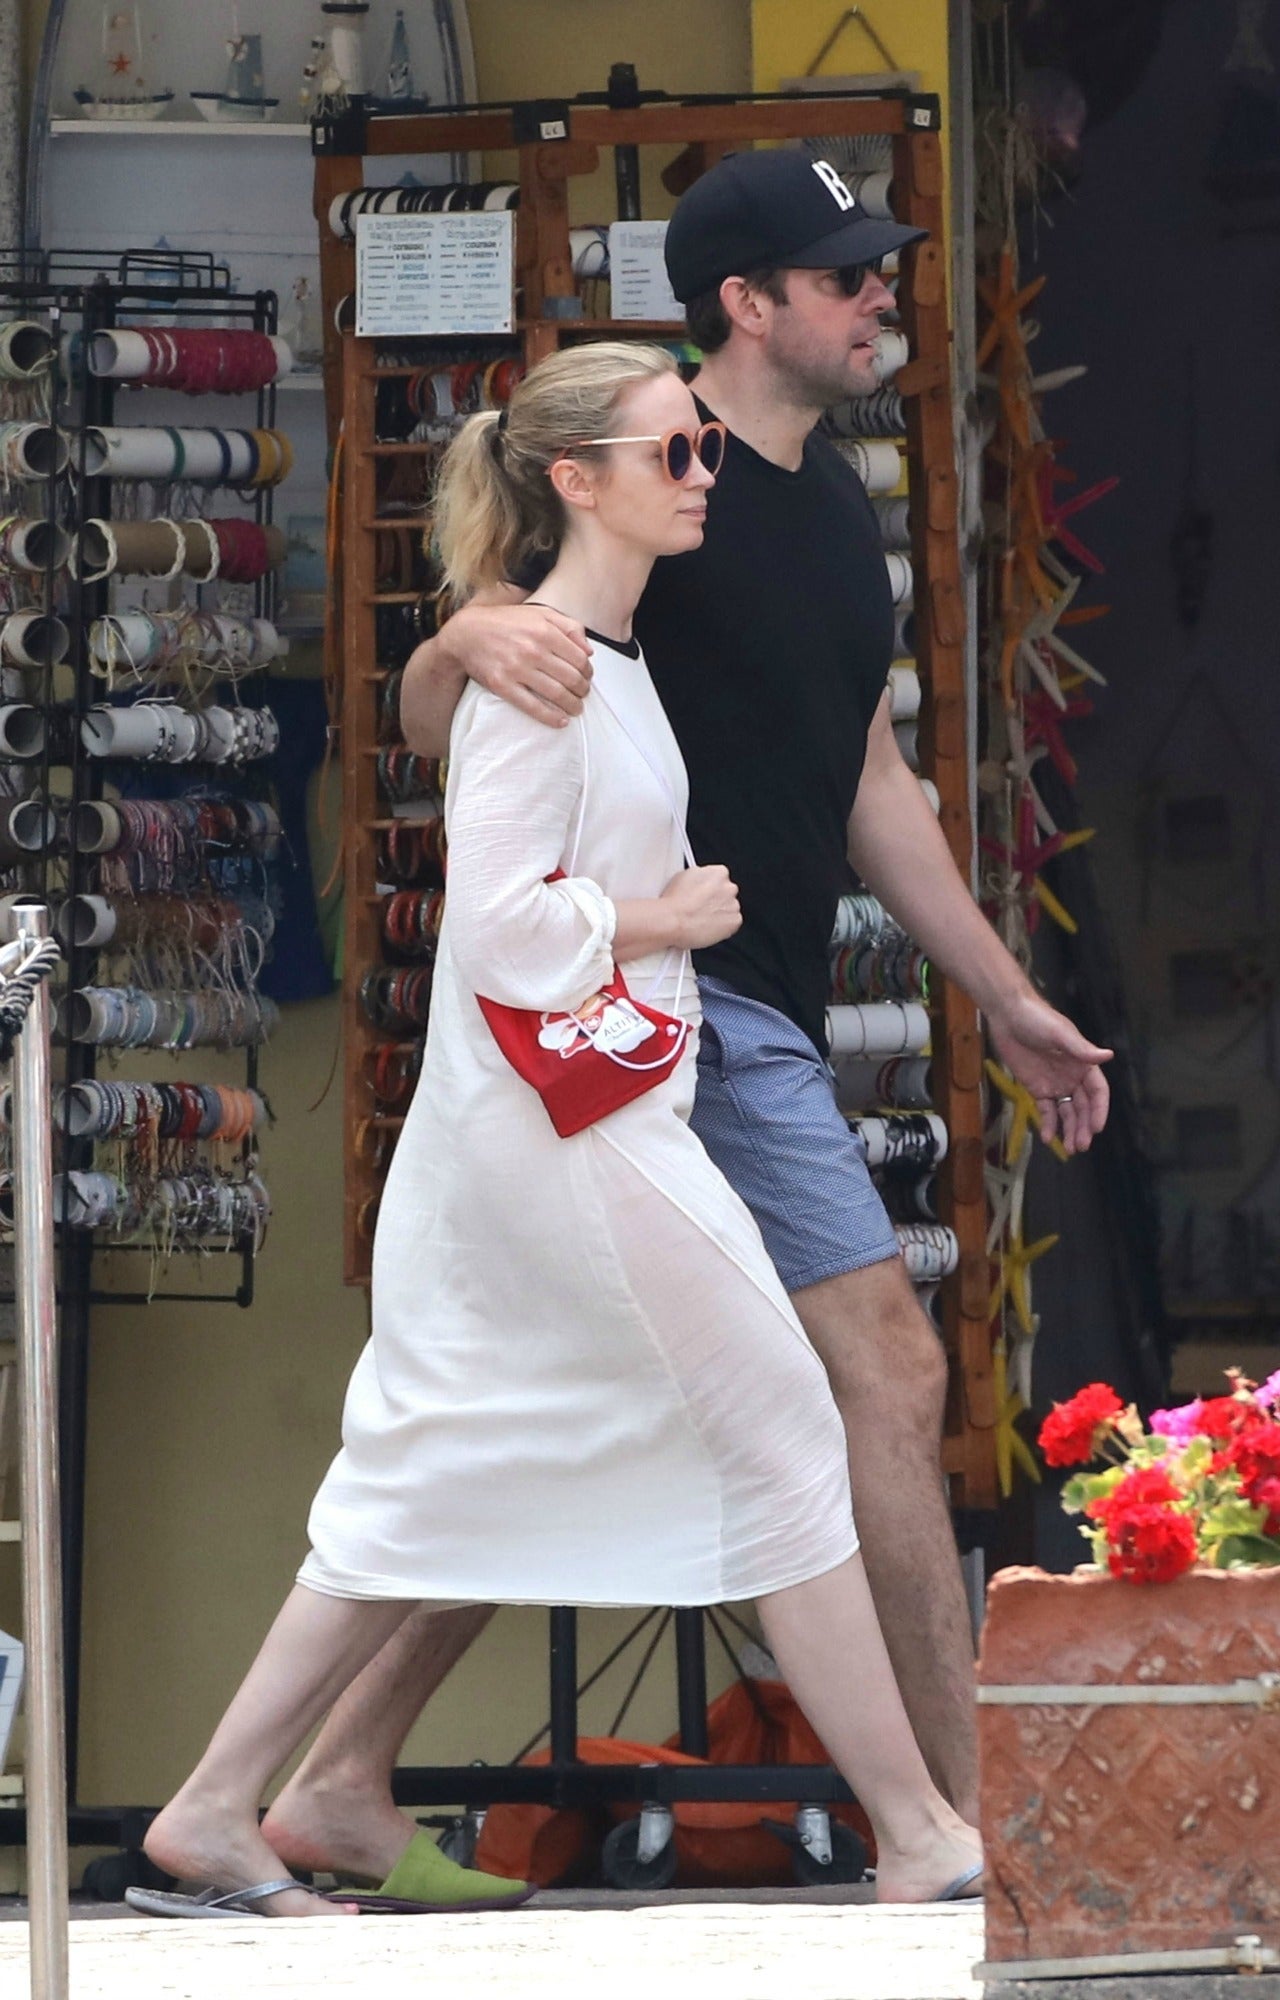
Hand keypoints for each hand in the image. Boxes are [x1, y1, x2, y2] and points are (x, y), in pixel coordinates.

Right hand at [440, 600, 592, 726]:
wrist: (467, 633)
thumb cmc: (507, 623)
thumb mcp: (540, 613)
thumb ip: (568, 626)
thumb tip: (590, 651)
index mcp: (545, 631)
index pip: (579, 659)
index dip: (588, 672)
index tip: (587, 677)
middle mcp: (532, 650)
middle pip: (571, 678)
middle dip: (583, 691)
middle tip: (583, 695)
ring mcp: (516, 669)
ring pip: (556, 694)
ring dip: (572, 706)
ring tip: (576, 709)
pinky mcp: (503, 686)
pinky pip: (532, 706)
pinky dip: (550, 717)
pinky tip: (561, 721)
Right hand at [660, 865, 741, 949]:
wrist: (673, 920)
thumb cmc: (674, 901)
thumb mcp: (683, 876)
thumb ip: (699, 876)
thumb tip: (699, 880)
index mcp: (719, 872)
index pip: (720, 878)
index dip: (709, 888)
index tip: (703, 894)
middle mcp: (729, 887)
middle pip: (726, 893)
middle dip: (716, 900)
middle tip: (701, 908)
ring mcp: (734, 905)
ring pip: (729, 909)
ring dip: (719, 913)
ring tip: (701, 919)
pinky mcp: (735, 921)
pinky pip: (732, 923)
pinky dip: (723, 927)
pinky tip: (707, 927)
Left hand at [987, 989, 1113, 1155]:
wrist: (1008, 1015)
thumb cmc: (1038, 1020)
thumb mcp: (1060, 1034)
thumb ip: (1082, 1049)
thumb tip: (1108, 1055)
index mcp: (1083, 1064)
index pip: (1098, 1092)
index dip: (1099, 1110)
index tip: (1096, 1128)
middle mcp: (1073, 1076)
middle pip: (1083, 1106)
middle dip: (1084, 1126)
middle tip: (1081, 1146)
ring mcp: (1055, 1083)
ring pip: (1067, 1112)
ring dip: (1069, 1130)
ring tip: (1070, 1149)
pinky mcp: (1037, 1088)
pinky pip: (1046, 1110)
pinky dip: (1048, 1124)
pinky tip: (1048, 1138)